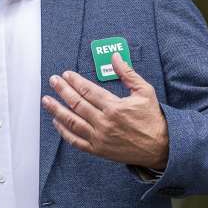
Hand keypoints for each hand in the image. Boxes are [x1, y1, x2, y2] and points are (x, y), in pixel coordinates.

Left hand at [41, 52, 168, 169]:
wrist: (161, 147)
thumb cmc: (153, 119)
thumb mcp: (145, 91)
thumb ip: (128, 73)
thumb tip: (115, 57)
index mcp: (115, 107)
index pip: (88, 90)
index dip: (74, 81)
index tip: (66, 74)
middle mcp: (105, 122)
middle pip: (76, 103)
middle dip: (62, 90)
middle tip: (53, 81)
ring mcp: (100, 138)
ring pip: (72, 122)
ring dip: (57, 110)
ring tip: (46, 100)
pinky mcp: (98, 150)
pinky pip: (76, 141)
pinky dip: (64, 131)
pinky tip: (56, 122)